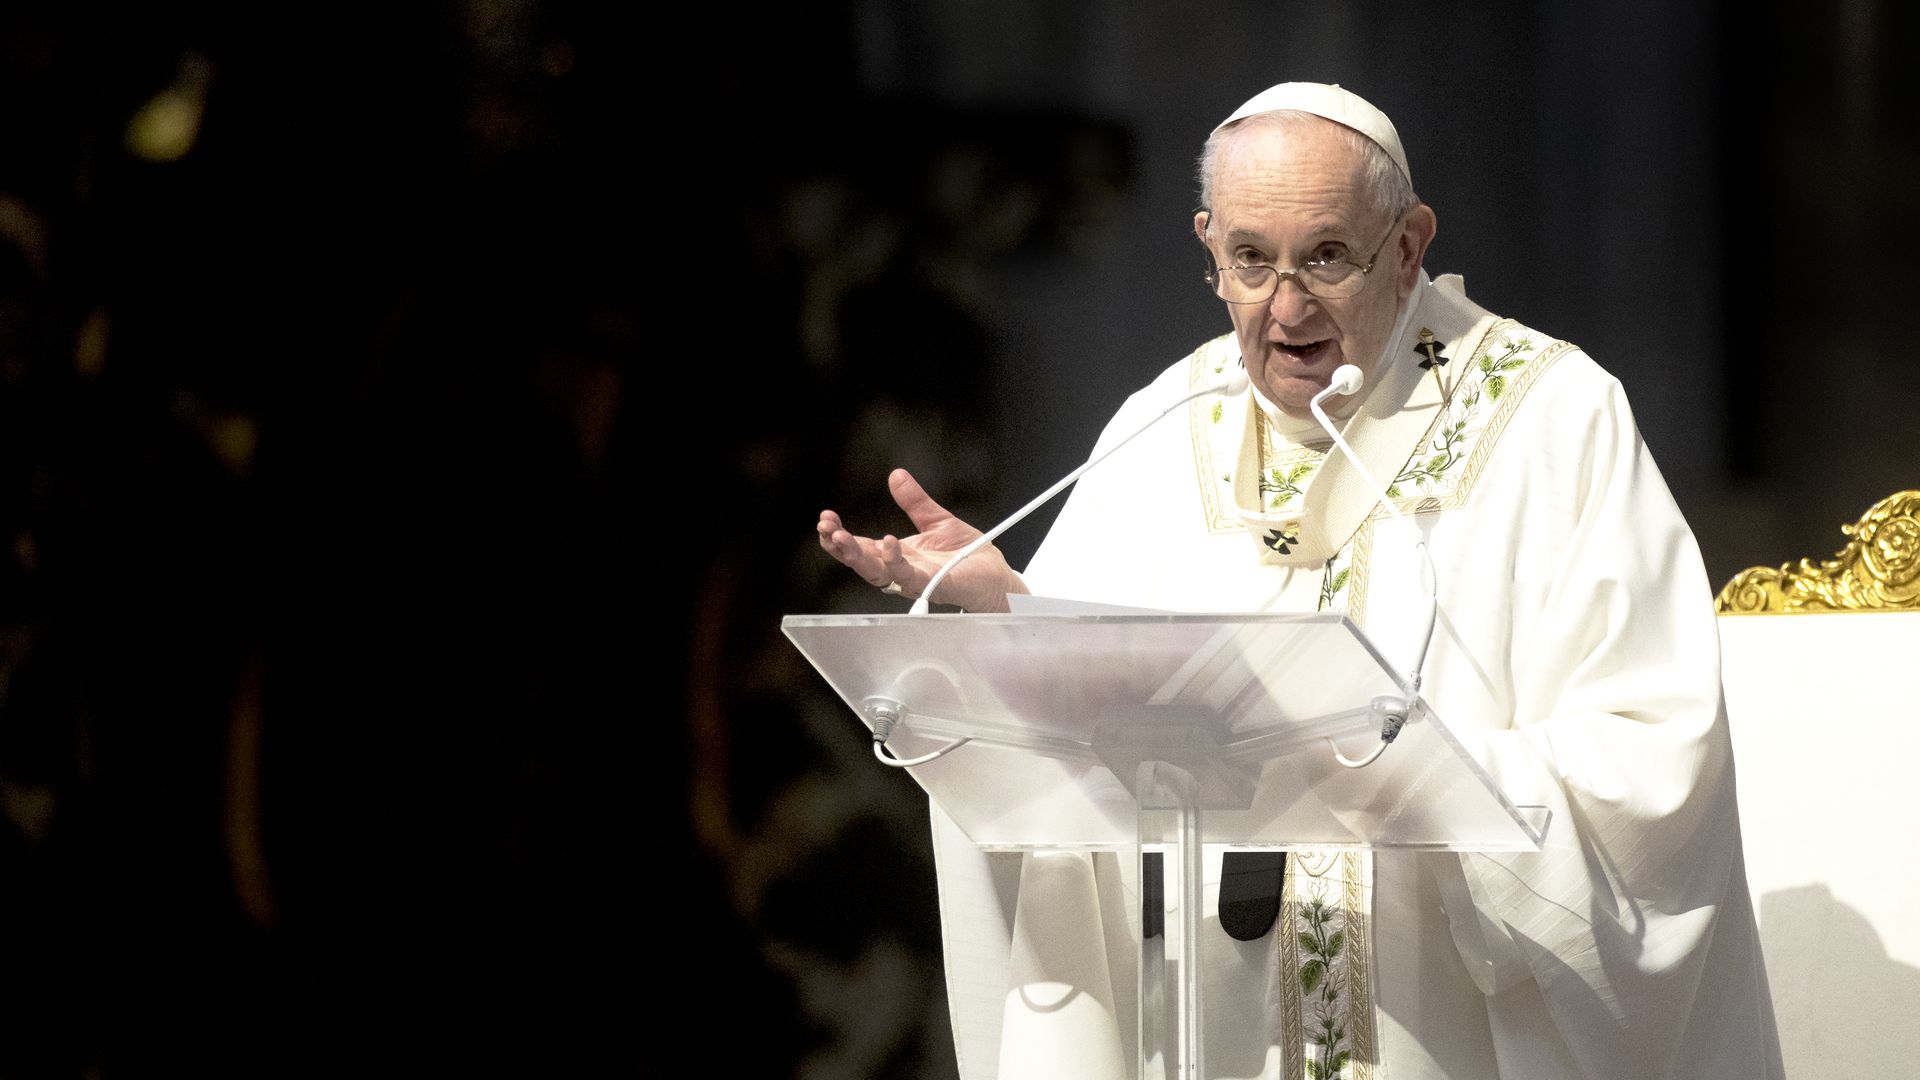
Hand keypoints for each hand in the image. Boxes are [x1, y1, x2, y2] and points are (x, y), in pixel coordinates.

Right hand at [817, 468, 1024, 611]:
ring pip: (879, 574)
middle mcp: (903, 571)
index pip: (863, 547)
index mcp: (898, 556)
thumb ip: (915, 502)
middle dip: (840, 548)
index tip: (825, 519)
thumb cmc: (969, 554)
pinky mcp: (937, 585)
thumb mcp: (937, 520)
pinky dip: (896, 562)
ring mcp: (918, 581)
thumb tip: (896, 475)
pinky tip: (888, 544)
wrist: (997, 574)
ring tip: (841, 537)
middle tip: (825, 529)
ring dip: (858, 556)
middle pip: (863, 563)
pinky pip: (911, 577)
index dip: (841, 536)